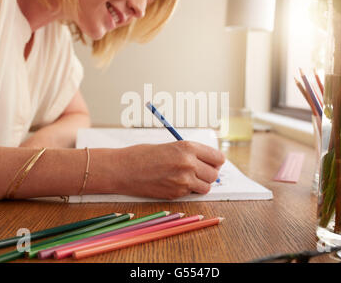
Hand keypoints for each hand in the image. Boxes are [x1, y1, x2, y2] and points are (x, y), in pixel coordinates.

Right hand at [110, 141, 225, 199]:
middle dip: (209, 173)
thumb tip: (208, 162)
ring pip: (206, 187)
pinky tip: (175, 183)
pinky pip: (191, 194)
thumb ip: (190, 153)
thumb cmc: (142, 155)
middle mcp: (188, 164)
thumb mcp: (170, 146)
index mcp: (187, 147)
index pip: (218, 157)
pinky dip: (188, 190)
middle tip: (200, 171)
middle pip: (215, 174)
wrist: (123, 169)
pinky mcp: (176, 194)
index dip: (216, 161)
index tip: (212, 162)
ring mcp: (183, 181)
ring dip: (200, 184)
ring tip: (188, 178)